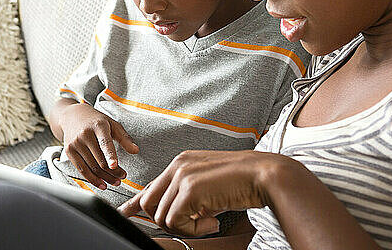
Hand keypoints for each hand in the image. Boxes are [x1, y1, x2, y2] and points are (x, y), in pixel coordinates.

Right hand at [59, 103, 138, 188]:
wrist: (72, 116)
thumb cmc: (96, 121)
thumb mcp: (112, 124)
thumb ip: (124, 138)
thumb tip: (135, 151)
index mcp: (98, 125)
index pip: (105, 142)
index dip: (110, 155)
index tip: (115, 165)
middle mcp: (84, 134)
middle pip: (100, 159)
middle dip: (113, 171)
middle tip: (123, 177)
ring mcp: (75, 143)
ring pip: (92, 167)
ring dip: (105, 178)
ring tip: (116, 182)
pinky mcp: (69, 151)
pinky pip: (82, 170)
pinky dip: (93, 179)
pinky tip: (102, 184)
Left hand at [118, 150, 284, 235]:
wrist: (265, 175)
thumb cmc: (242, 182)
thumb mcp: (208, 185)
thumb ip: (187, 194)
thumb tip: (172, 212)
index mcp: (181, 162)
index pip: (151, 185)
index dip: (136, 203)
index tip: (125, 212)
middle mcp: (178, 166)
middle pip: (149, 203)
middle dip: (167, 221)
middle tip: (194, 224)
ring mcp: (182, 175)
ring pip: (162, 216)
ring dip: (185, 227)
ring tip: (209, 220)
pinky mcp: (189, 189)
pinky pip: (176, 220)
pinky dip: (193, 229)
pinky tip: (212, 221)